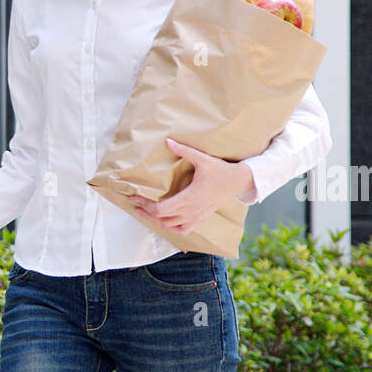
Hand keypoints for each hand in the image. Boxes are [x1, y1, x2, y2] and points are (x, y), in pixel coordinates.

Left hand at [127, 138, 255, 233]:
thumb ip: (184, 151)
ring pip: (169, 226)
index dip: (145, 204)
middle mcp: (191, 211)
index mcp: (189, 198)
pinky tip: (162, 222)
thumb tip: (168, 141)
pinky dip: (170, 228)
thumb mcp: (202, 159)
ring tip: (144, 212)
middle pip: (161, 218)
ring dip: (154, 221)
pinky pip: (181, 230)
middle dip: (145, 211)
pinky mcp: (199, 220)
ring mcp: (195, 217)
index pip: (160, 209)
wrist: (237, 182)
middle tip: (134, 203)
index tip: (134, 197)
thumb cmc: (220, 170)